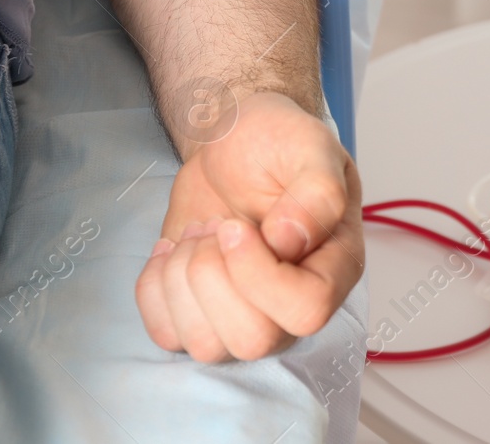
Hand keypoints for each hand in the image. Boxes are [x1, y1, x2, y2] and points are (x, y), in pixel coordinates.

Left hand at [135, 91, 363, 361]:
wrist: (233, 142)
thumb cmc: (277, 142)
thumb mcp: (308, 146)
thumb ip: (317, 192)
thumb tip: (290, 243)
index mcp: (334, 267)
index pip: (307, 310)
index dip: (259, 275)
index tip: (234, 225)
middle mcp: (292, 305)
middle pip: (253, 339)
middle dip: (213, 275)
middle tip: (215, 225)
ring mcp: (246, 317)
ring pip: (206, 346)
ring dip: (184, 279)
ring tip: (199, 233)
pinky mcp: (201, 316)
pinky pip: (167, 335)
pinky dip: (155, 289)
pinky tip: (173, 250)